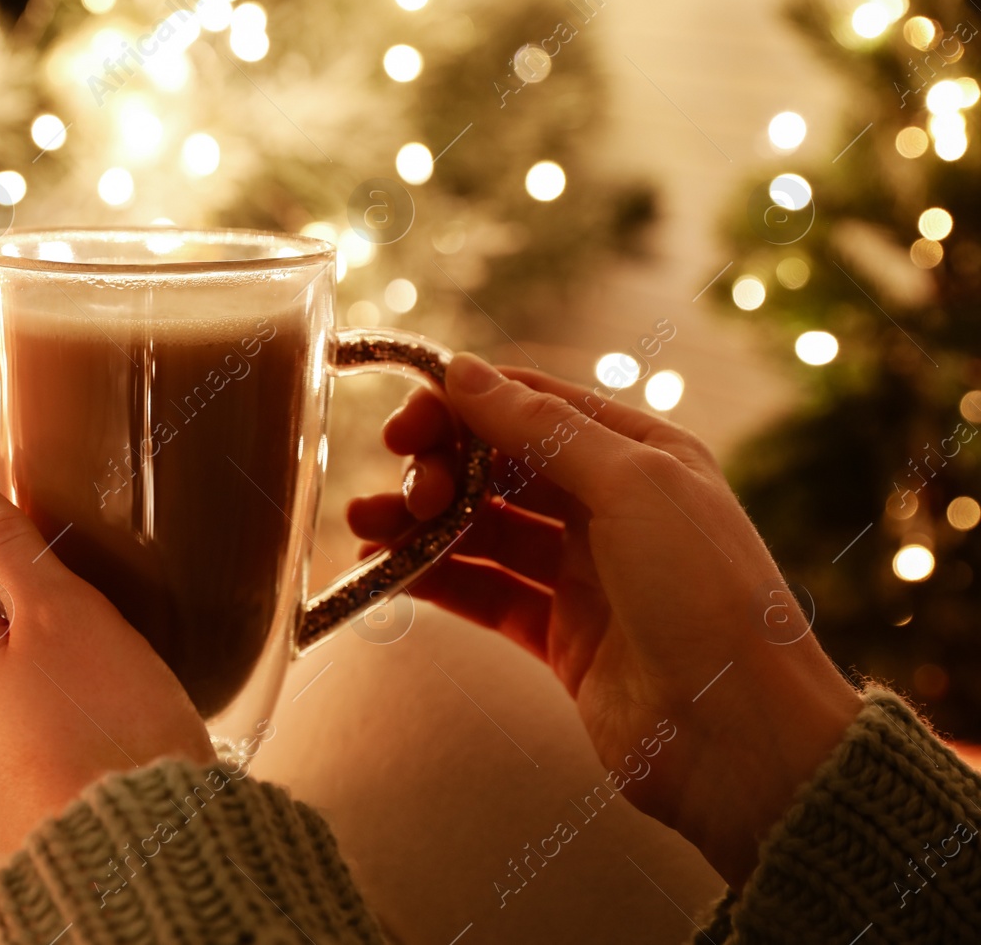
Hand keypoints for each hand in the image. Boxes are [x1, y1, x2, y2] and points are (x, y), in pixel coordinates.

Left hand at [0, 461, 213, 854]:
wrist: (142, 856)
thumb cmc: (109, 724)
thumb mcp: (61, 610)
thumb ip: (0, 542)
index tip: (16, 507)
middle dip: (6, 594)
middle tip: (76, 582)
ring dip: (24, 659)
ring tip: (95, 658)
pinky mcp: (1, 812)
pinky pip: (11, 737)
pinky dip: (41, 713)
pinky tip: (92, 718)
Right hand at [348, 354, 860, 886]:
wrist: (741, 738)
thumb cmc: (707, 596)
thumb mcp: (629, 486)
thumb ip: (539, 428)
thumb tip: (464, 371)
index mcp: (639, 454)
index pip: (530, 408)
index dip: (461, 408)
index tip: (403, 426)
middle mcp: (609, 507)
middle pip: (498, 468)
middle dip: (438, 470)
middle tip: (404, 495)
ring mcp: (582, 574)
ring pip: (482, 531)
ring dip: (421, 524)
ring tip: (368, 530)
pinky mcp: (559, 636)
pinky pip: (483, 592)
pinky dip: (433, 579)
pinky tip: (386, 573)